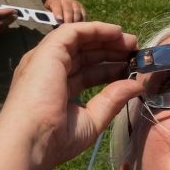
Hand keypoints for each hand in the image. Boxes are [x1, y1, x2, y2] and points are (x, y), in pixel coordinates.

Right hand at [0, 20, 142, 169]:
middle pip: (84, 55)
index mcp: (56, 88)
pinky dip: (95, 29)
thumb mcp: (93, 118)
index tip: (132, 69)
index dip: (109, 69)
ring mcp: (46, 60)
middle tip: (136, 51)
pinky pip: (73, 32)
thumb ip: (113, 99)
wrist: (32, 140)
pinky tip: (116, 32)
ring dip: (106, 37)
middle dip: (111, 51)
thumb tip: (137, 85)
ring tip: (132, 41)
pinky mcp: (47, 52)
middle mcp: (48, 70)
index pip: (86, 73)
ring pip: (78, 41)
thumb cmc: (57, 137)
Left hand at [45, 0, 88, 24]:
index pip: (56, 5)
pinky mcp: (81, 7)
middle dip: (67, 19)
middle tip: (67, 28)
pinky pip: (83, 15)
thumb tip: (53, 23)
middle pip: (68, 9)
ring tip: (73, 29)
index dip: (58, 12)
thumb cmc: (51, 12)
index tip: (59, 19)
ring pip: (76, 12)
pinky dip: (81, 21)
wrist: (57, 4)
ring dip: (75, 21)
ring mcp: (74, 2)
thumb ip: (50, 17)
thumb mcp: (47, 12)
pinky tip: (79, 27)